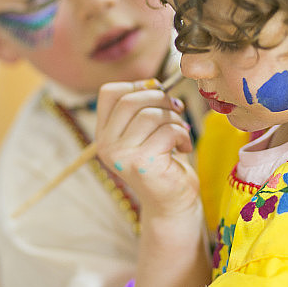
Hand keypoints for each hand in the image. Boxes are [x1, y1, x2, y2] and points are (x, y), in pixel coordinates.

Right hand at [95, 79, 199, 217]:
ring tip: (181, 132)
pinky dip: (182, 134)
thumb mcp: (146, 131)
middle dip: (161, 99)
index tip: (158, 92)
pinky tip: (184, 147)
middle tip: (176, 109)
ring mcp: (121, 156)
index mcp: (103, 134)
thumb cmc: (163, 162)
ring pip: (151, 115)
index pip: (109, 93)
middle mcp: (105, 145)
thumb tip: (155, 83)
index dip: (137, 86)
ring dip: (174, 118)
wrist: (172, 203)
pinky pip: (166, 131)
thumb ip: (143, 108)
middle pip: (131, 100)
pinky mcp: (141, 163)